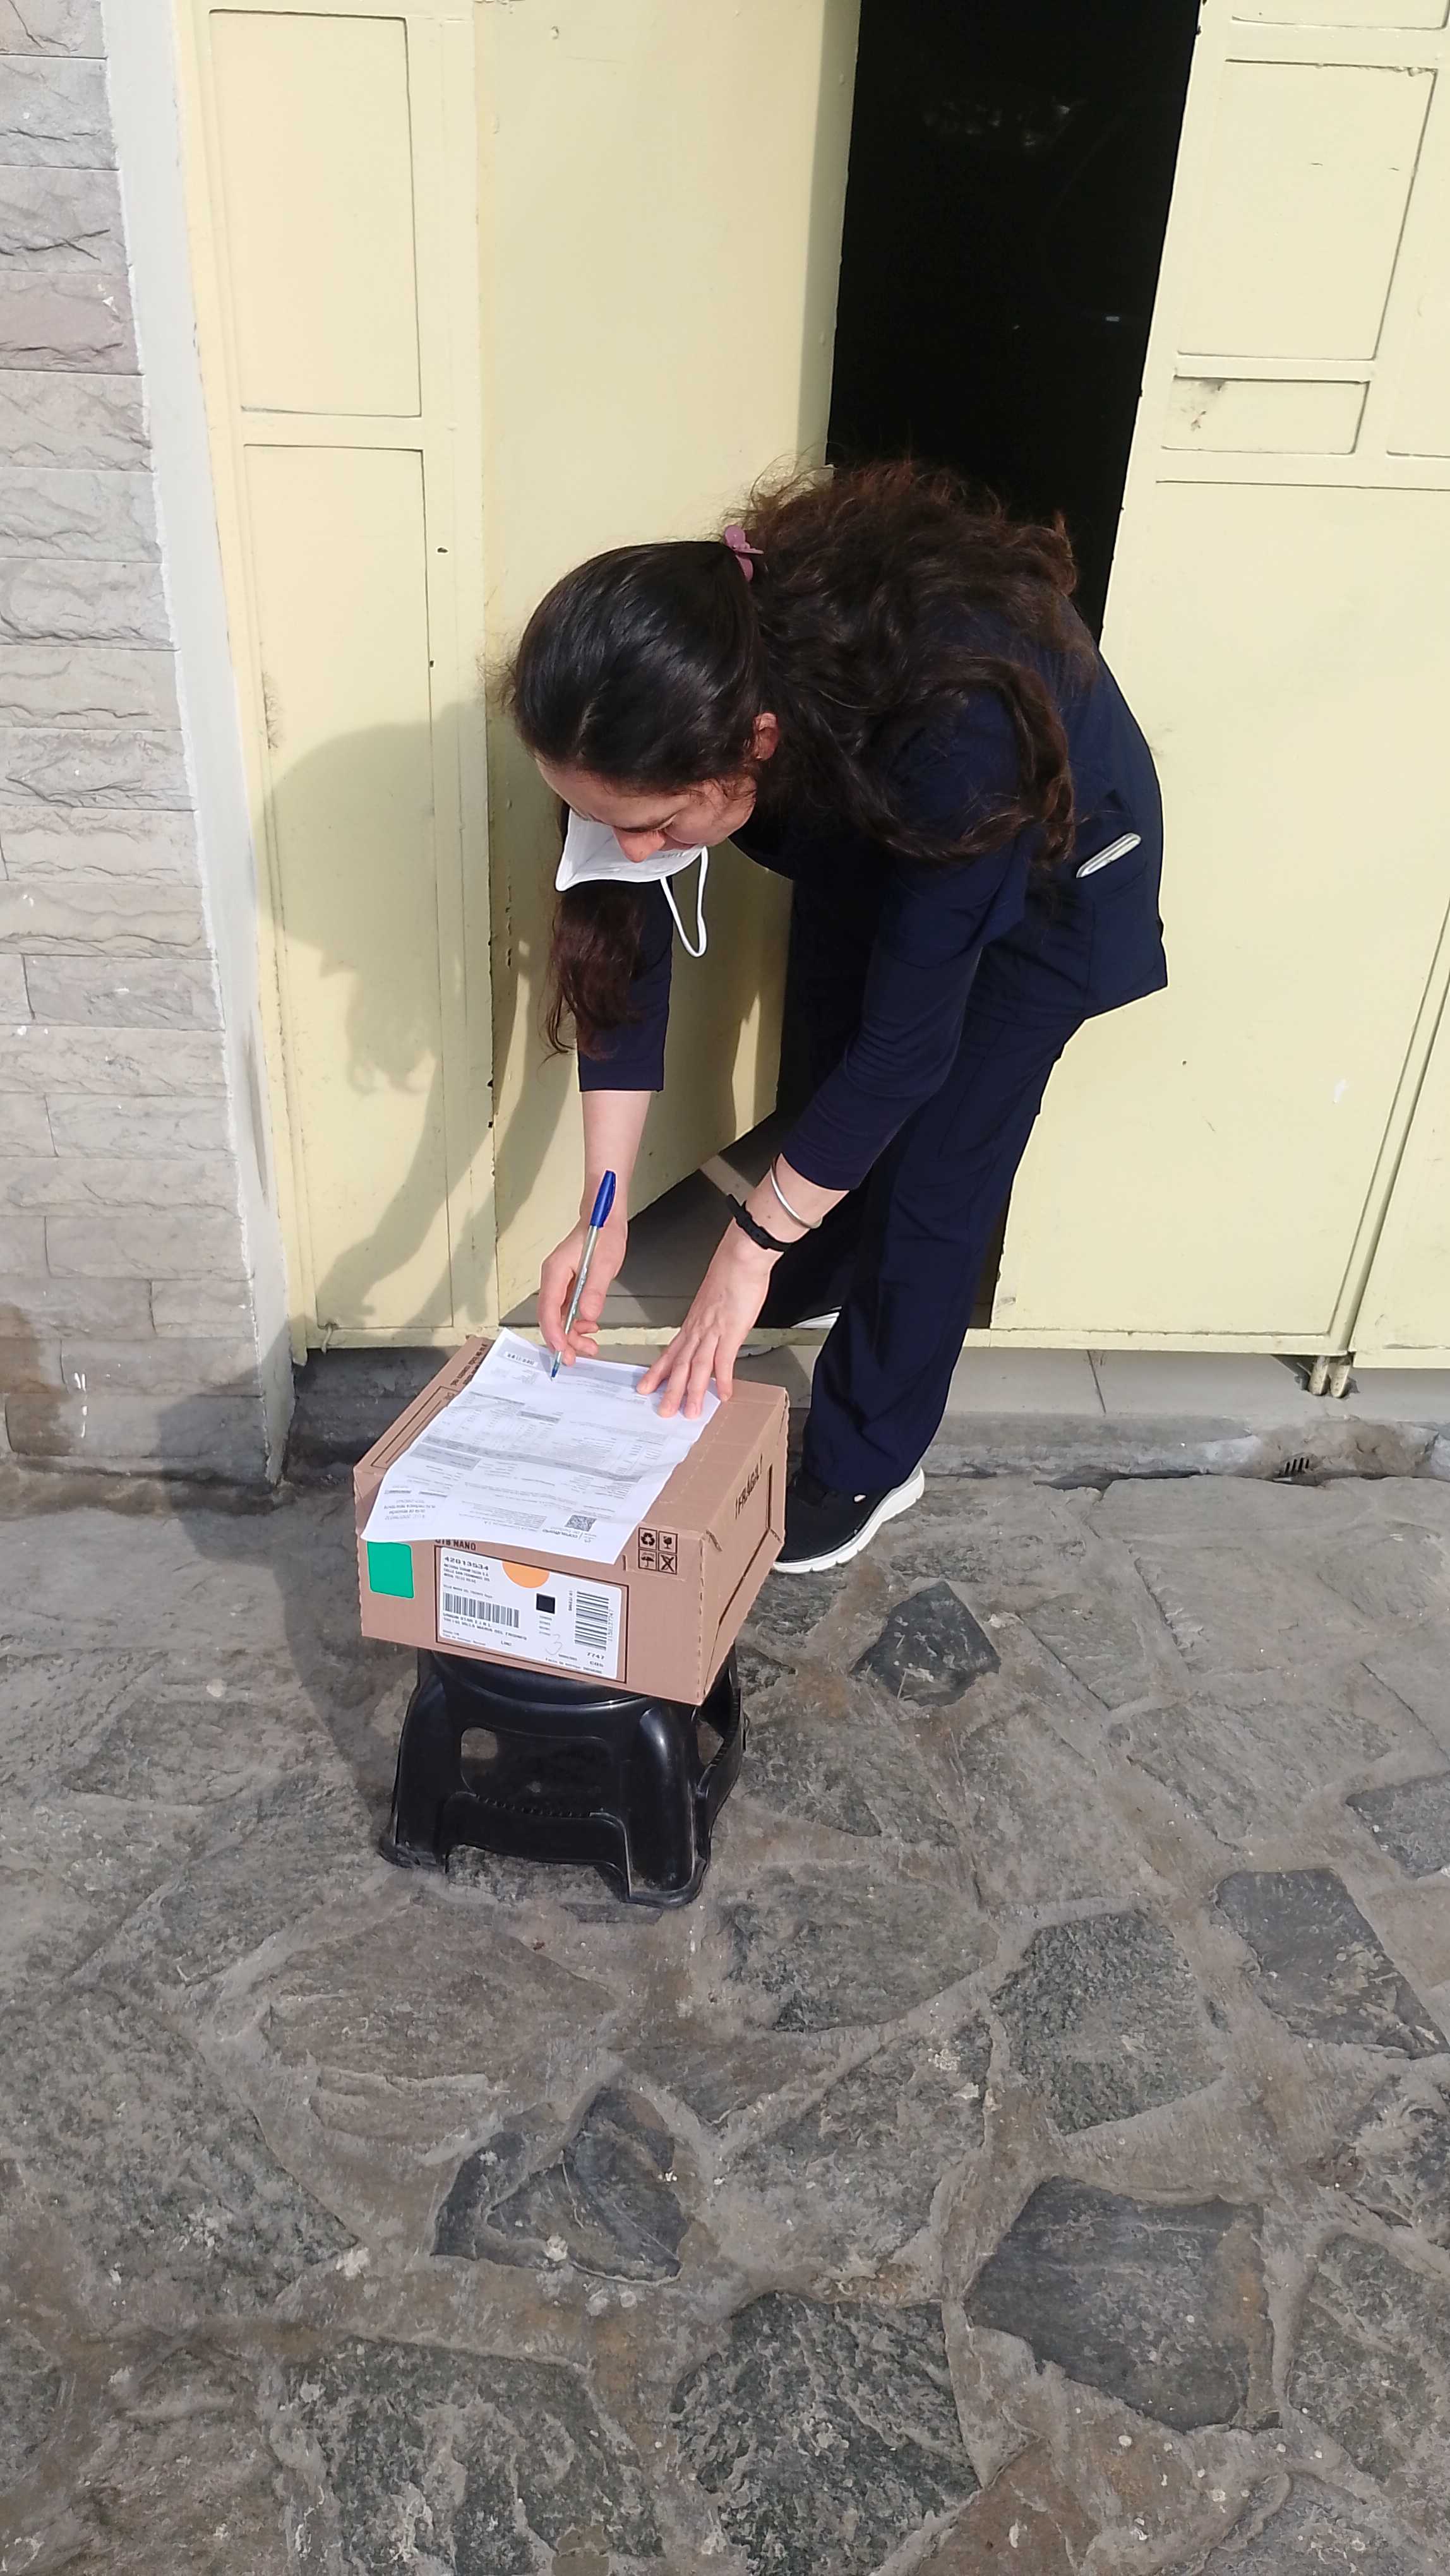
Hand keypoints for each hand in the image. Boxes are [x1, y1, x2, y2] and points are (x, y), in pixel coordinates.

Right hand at [538, 1203, 628, 1363]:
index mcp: (555, 1272)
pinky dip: (576, 1322)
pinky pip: (566, 1310)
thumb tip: (587, 1315)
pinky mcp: (567, 1285)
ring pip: (558, 1317)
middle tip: (576, 1358)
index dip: (554, 1333)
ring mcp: (558, 1282)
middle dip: (562, 1340)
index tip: (563, 1350)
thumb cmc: (603, 1234)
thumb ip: (595, 1290)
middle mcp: (552, 1278)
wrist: (604, 1219)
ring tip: (590, 1346)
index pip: (548, 1309)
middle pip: (549, 1317)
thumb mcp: (604, 1263)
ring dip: (571, 1334)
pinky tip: (590, 1326)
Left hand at [639, 1223, 774, 1417]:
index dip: (659, 1371)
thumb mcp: (715, 1298)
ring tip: (690, 1411)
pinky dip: (724, 1379)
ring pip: (698, 1366)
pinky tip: (724, 1394)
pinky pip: (725, 1359)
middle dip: (671, 1389)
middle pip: (681, 1364)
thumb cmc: (731, 1272)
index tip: (647, 1385)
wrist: (741, 1257)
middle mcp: (699, 1328)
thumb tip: (714, 1325)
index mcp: (694, 1321)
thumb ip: (712, 1315)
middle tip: (663, 1410)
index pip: (672, 1351)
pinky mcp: (731, 1330)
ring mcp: (714, 1330)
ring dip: (693, 1391)